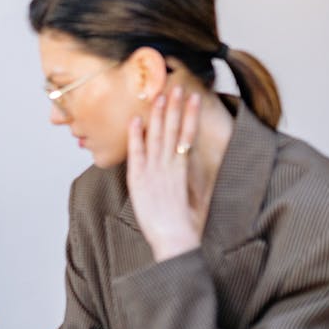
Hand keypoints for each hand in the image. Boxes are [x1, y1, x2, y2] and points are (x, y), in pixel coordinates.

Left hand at [126, 86, 203, 261]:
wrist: (176, 241)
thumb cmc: (186, 226)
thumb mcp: (193, 199)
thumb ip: (190, 183)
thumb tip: (190, 172)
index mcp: (184, 170)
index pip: (188, 135)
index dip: (189, 116)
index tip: (193, 98)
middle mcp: (170, 167)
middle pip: (173, 130)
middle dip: (175, 107)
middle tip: (177, 87)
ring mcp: (155, 172)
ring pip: (157, 137)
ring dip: (158, 115)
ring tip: (160, 94)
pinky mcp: (140, 181)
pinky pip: (136, 154)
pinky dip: (135, 137)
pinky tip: (135, 120)